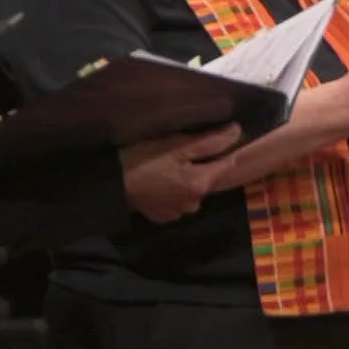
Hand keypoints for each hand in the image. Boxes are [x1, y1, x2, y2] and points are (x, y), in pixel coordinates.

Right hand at [119, 124, 241, 224]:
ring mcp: (177, 212)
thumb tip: (237, 131)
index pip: (227, 165)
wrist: (110, 182)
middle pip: (208, 179)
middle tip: (182, 151)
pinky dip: (172, 192)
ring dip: (186, 181)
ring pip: (191, 191)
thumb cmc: (143, 158)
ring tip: (168, 167)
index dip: (225, 150)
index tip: (218, 138)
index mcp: (201, 184)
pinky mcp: (161, 216)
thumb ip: (210, 141)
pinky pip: (175, 201)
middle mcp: (194, 203)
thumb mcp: (176, 144)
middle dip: (201, 166)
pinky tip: (158, 181)